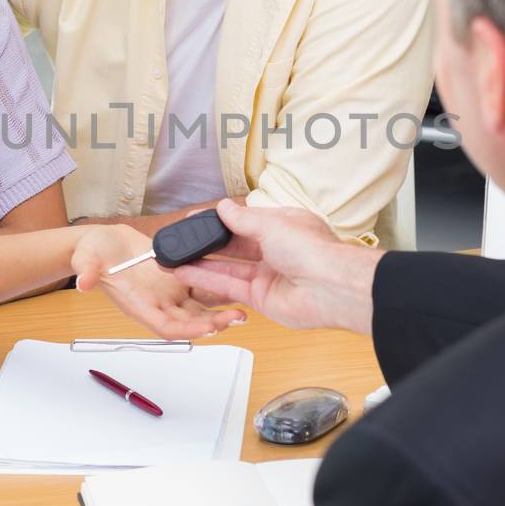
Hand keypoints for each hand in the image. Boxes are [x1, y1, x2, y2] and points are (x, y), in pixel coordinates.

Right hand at [71, 224, 245, 339]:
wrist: (102, 242)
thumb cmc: (93, 253)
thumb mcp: (88, 259)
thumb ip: (87, 271)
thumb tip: (82, 282)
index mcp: (139, 305)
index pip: (166, 327)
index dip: (187, 330)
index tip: (206, 328)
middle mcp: (159, 303)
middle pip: (190, 321)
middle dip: (213, 323)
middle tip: (236, 318)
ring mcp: (170, 292)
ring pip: (201, 306)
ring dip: (222, 310)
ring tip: (245, 309)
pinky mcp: (179, 277)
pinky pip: (203, 285)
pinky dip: (219, 287)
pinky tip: (237, 281)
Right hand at [171, 200, 380, 333]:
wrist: (329, 289)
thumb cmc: (312, 251)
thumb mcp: (271, 224)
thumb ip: (243, 219)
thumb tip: (223, 207)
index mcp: (284, 225)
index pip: (247, 219)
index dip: (222, 218)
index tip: (198, 217)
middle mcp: (276, 250)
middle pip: (235, 245)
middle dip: (208, 242)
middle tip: (182, 239)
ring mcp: (268, 275)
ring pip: (228, 267)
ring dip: (202, 263)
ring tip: (175, 258)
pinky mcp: (261, 298)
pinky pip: (228, 287)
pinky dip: (206, 280)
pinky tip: (186, 273)